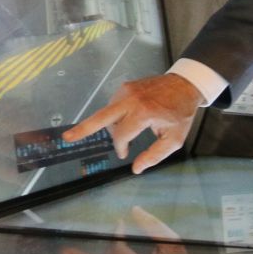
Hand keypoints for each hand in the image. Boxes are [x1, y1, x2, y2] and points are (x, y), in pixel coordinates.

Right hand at [64, 73, 201, 173]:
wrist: (185, 84)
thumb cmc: (180, 113)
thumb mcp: (174, 139)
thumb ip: (154, 155)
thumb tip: (135, 168)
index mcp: (143, 113)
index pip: (121, 135)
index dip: (121, 147)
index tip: (124, 154)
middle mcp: (131, 99)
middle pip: (101, 117)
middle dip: (83, 128)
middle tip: (67, 138)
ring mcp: (126, 90)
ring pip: (108, 113)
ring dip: (112, 125)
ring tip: (127, 132)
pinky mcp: (125, 86)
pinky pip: (113, 104)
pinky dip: (115, 115)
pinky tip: (128, 120)